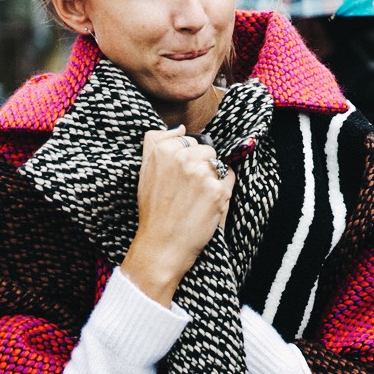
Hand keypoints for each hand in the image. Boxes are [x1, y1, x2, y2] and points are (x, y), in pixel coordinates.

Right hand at [121, 126, 235, 304]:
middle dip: (201, 167)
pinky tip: (207, 205)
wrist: (161, 246)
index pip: (188, 140)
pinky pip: (229, 178)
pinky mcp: (218, 191)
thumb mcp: (145, 172)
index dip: (186, 159)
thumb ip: (156, 142)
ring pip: (218, 164)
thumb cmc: (153, 212)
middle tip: (187, 192)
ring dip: (212, 179)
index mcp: (163, 151)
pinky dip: (222, 191)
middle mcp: (183, 158)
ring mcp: (202, 174)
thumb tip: (180, 128)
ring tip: (196, 200)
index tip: (178, 179)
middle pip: (206, 150)